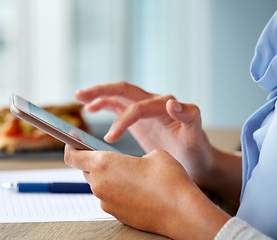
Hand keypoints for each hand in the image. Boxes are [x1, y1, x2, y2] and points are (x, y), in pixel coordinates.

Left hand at [64, 145, 229, 238]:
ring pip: (99, 184)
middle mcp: (100, 184)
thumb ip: (132, 157)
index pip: (72, 156)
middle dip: (94, 162)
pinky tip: (135, 189)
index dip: (70, 146)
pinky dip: (117, 191)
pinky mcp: (116, 214)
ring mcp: (106, 202)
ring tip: (128, 174)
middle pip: (86, 170)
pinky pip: (110, 197)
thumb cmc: (168, 179)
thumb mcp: (153, 154)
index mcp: (104, 164)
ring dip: (107, 178)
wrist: (182, 212)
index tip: (73, 141)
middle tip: (109, 157)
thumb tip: (130, 165)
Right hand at [75, 81, 213, 185]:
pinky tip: (91, 109)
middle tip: (80, 95)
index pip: (137, 107)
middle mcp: (153, 103)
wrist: (196, 160)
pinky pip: (118, 106)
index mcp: (164, 106)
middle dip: (101, 91)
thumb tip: (172, 102)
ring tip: (80, 98)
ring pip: (118, 96)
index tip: (110, 140)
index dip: (122, 121)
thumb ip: (188, 116)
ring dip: (99, 95)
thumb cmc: (196, 150)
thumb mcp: (195, 135)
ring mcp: (144, 109)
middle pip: (123, 90)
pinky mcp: (139, 118)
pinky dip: (104, 105)